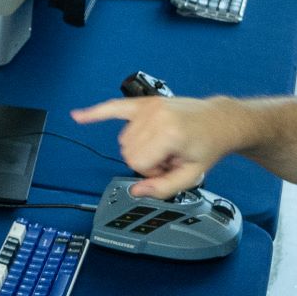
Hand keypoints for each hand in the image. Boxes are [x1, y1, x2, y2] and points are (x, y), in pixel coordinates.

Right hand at [73, 95, 242, 197]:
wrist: (219, 121)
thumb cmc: (207, 145)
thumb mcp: (192, 175)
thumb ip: (163, 188)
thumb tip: (136, 192)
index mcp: (168, 134)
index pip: (138, 163)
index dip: (152, 172)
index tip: (169, 166)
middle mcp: (155, 117)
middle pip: (128, 152)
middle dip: (145, 161)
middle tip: (168, 158)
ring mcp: (148, 107)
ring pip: (124, 140)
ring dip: (140, 148)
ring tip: (163, 147)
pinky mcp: (144, 103)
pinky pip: (113, 107)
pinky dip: (95, 113)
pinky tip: (78, 116)